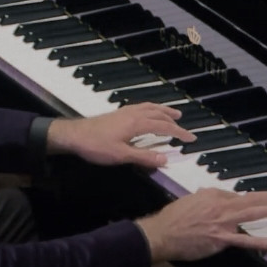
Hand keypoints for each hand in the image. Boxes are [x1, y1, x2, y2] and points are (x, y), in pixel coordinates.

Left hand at [45, 102, 195, 167]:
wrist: (74, 135)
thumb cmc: (97, 146)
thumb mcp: (121, 155)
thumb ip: (144, 157)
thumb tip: (166, 159)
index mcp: (137, 123)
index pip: (164, 127)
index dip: (179, 133)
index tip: (192, 139)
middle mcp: (134, 114)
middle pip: (159, 114)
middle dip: (173, 120)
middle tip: (185, 126)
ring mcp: (126, 111)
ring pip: (150, 107)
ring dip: (163, 111)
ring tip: (173, 114)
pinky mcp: (119, 113)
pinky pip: (142, 107)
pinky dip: (152, 108)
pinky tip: (149, 113)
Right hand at [135, 188, 266, 261]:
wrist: (163, 233)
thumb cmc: (173, 217)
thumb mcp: (191, 199)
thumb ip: (206, 196)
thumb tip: (214, 195)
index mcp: (212, 195)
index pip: (235, 195)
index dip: (244, 199)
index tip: (254, 200)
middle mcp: (220, 207)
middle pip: (250, 199)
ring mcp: (222, 223)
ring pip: (250, 214)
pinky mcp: (220, 239)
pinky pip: (242, 240)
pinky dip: (257, 241)